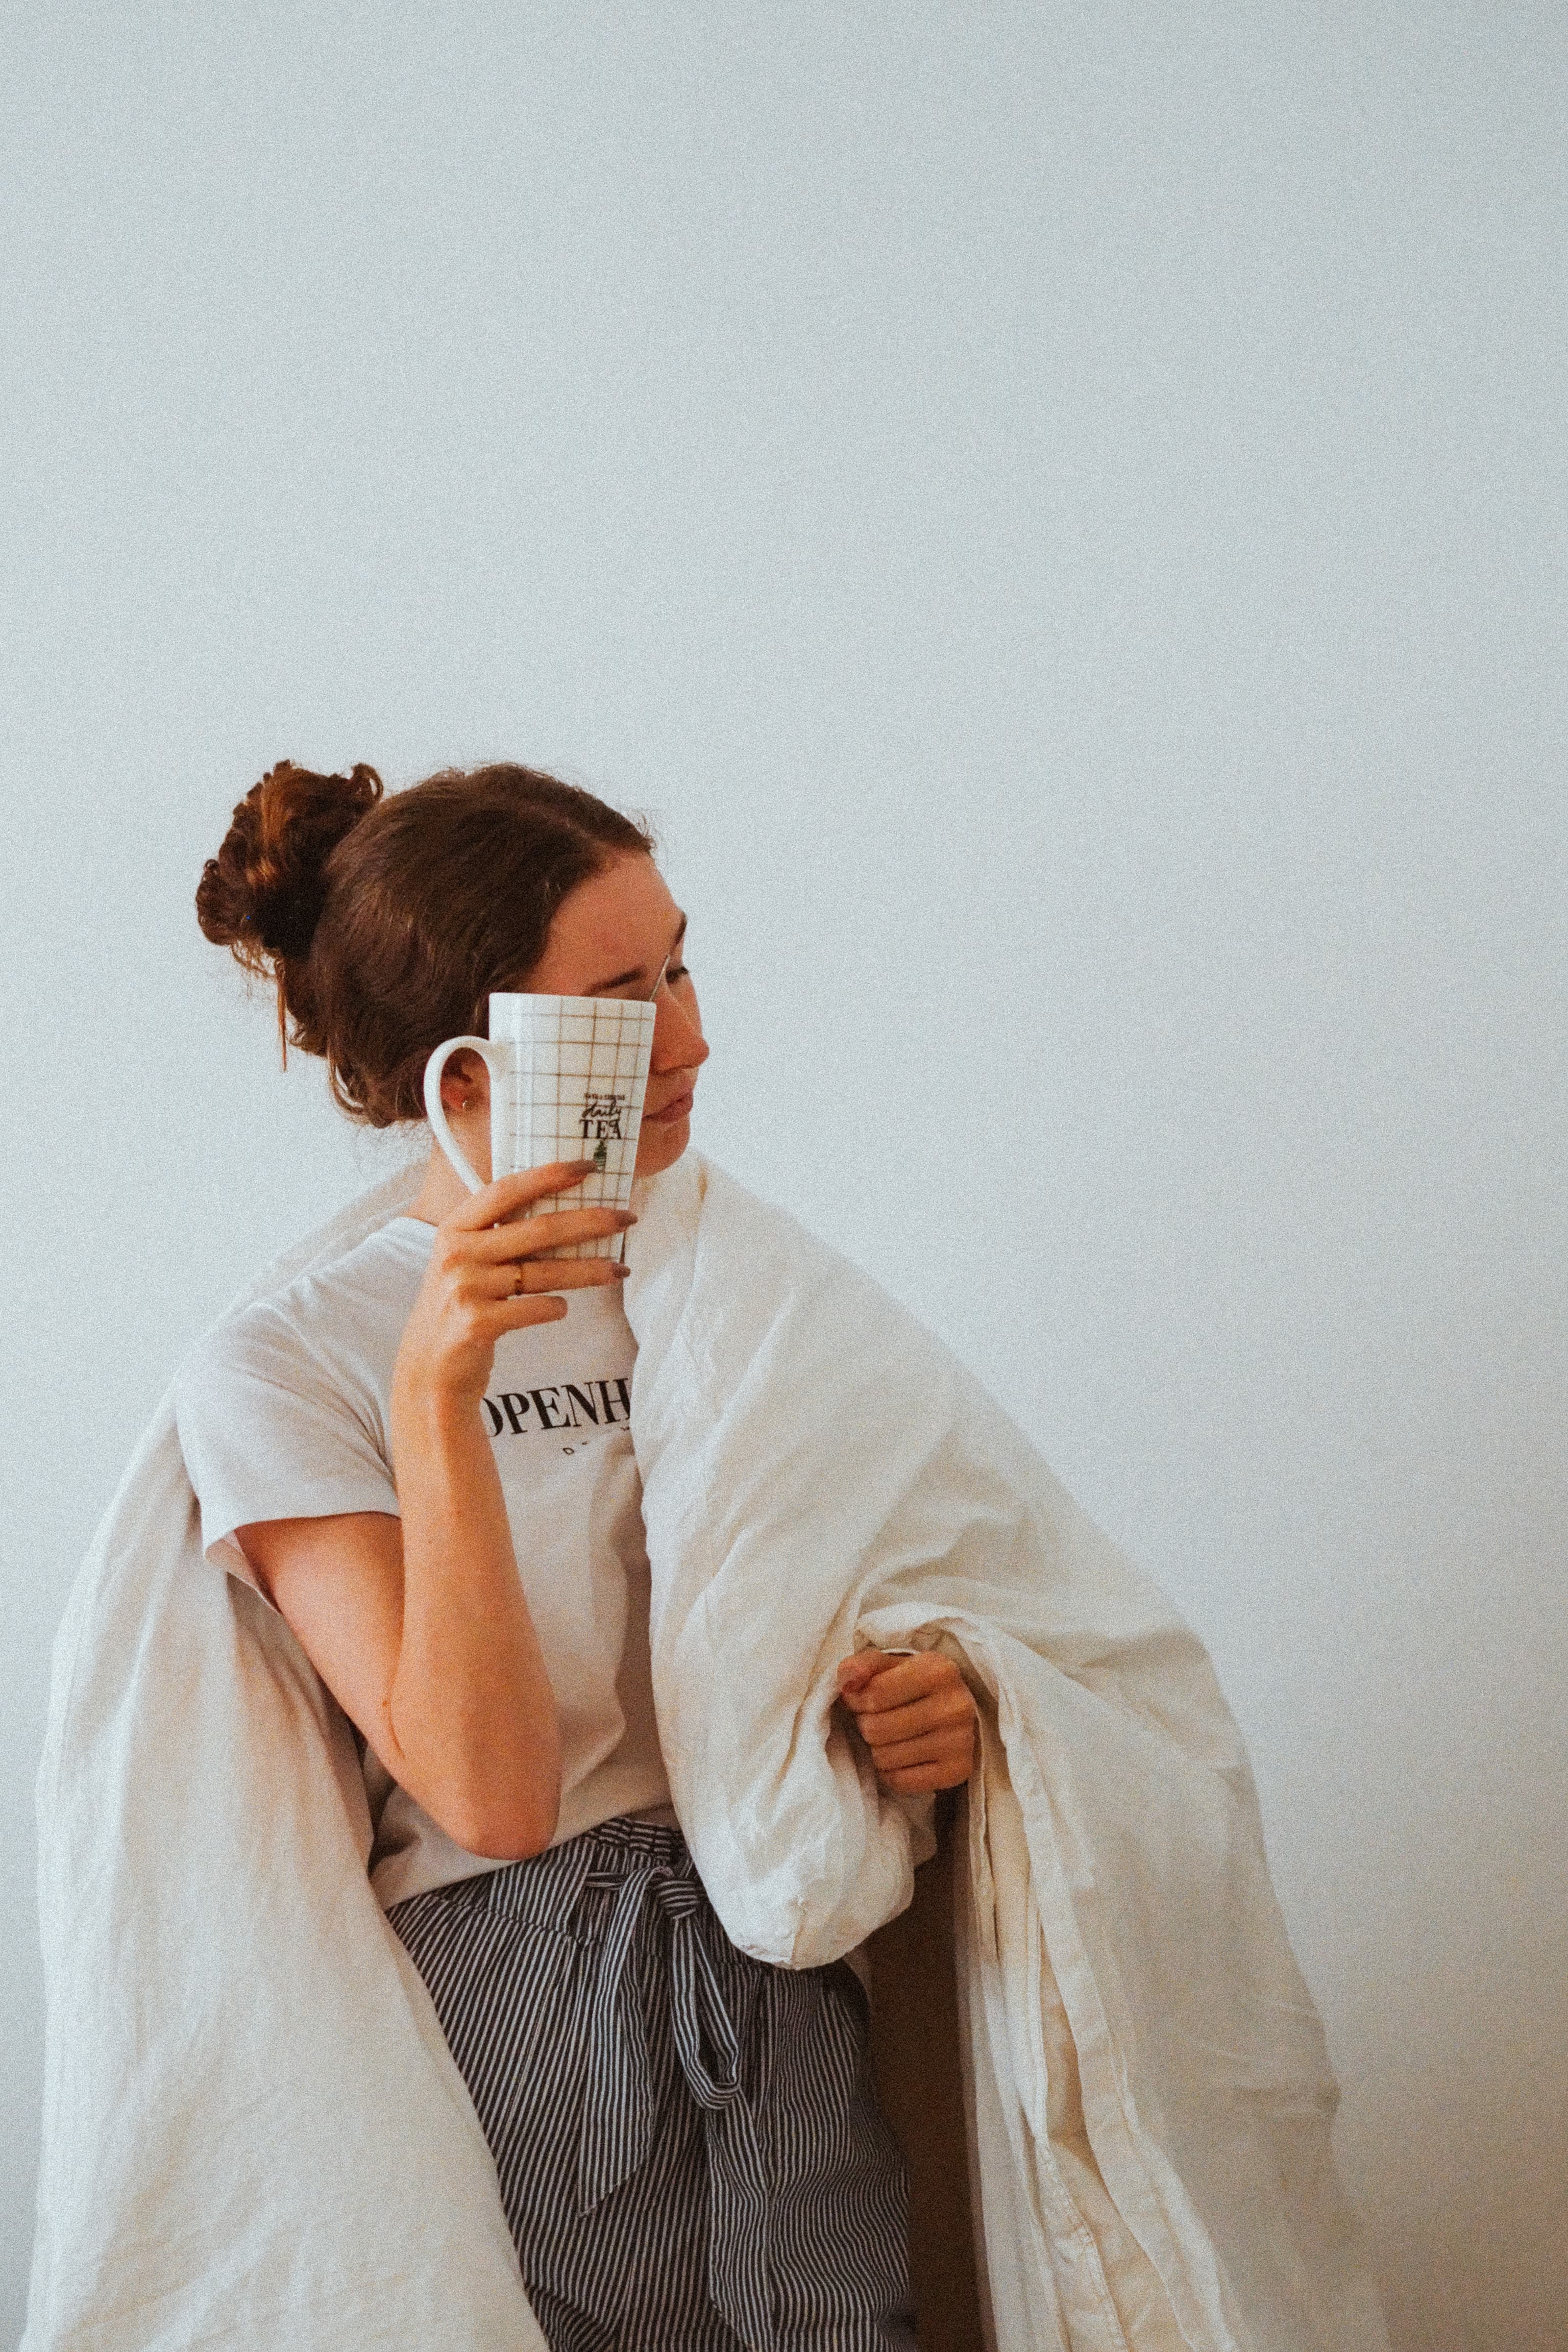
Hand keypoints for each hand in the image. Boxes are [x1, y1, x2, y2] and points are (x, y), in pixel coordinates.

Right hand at [392, 1161, 635, 1418]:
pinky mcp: (476, 1323)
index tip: (588, 1166)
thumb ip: (499, 1235)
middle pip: (538, 1229)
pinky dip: (556, 1307)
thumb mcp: (466, 1261)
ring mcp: (464, 1289)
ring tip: (621, 1269)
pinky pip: (536, 1308)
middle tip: (627, 1218)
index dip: (548, 1175)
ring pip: (544, 1272)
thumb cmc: (460, 1304)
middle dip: (590, 1221)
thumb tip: (565, 1209)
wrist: (429, 1366)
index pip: (506, 1190)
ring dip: (590, 1270)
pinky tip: (564, 1307)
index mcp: (454, 1228)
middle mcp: (457, 1254)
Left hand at [835, 1649, 977, 1793]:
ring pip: (884, 1758)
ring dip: (877, 1749)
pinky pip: (900, 1782)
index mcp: (938, 1671)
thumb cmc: (913, 1684)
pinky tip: (902, 1756)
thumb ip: (862, 1665)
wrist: (955, 1710)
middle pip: (876, 1729)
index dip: (857, 1700)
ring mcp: (960, 1742)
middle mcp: (955, 1706)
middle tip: (877, 1719)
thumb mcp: (889, 1665)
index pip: (874, 1694)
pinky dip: (891, 1773)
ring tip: (890, 1737)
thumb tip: (847, 1682)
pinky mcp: (958, 1771)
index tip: (861, 1700)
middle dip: (866, 1725)